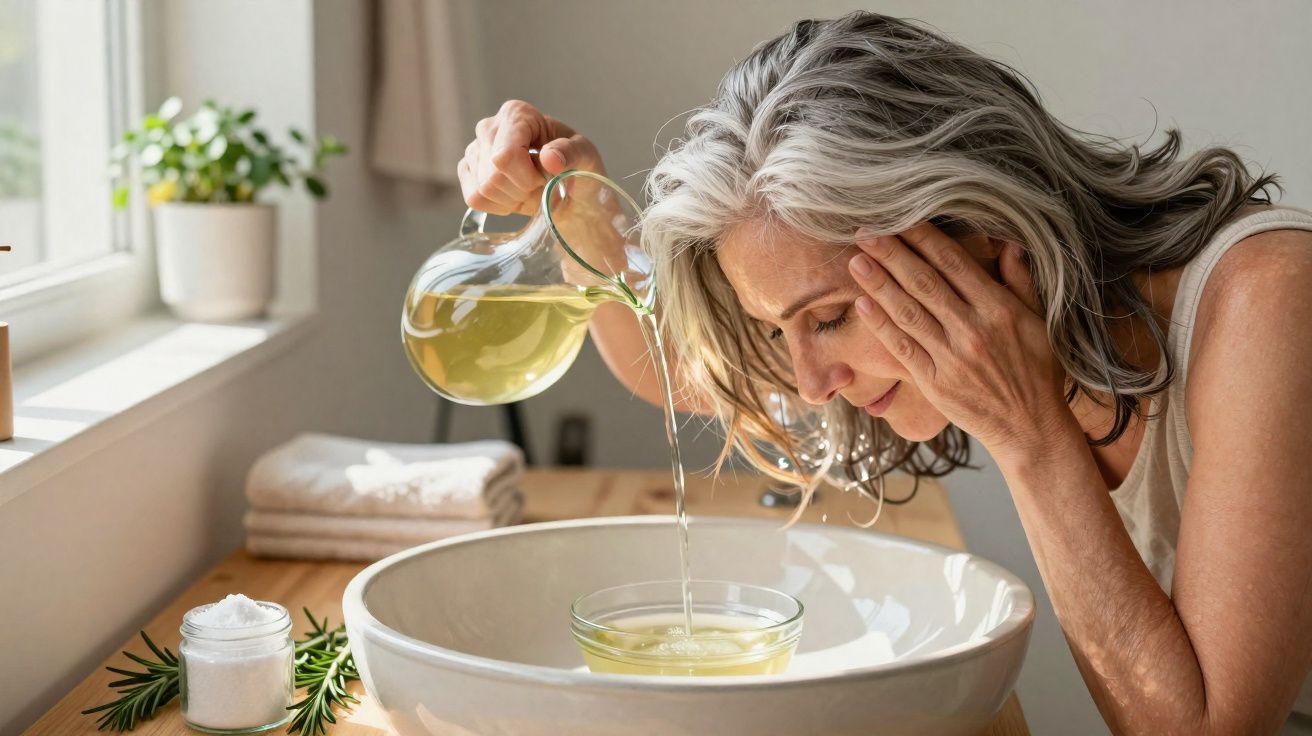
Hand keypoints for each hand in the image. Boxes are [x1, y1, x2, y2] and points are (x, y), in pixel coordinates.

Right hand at [457, 100, 604, 215]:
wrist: (568, 190)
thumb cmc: (577, 167)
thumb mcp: (586, 156)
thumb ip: (572, 153)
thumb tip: (550, 157)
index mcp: (517, 114)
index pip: (505, 156)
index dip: (526, 178)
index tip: (545, 177)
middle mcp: (489, 127)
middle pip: (493, 175)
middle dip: (522, 189)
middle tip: (540, 185)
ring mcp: (474, 149)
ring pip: (484, 189)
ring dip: (512, 198)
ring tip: (528, 189)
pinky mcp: (467, 171)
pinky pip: (475, 199)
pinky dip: (499, 205)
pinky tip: (513, 195)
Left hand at [846, 222, 1073, 458]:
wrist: (1030, 427)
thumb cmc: (1037, 372)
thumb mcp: (1040, 322)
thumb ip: (1021, 282)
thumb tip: (1009, 243)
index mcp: (998, 309)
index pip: (953, 264)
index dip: (923, 238)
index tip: (899, 217)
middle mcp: (972, 329)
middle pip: (924, 282)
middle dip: (892, 253)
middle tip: (864, 231)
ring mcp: (951, 357)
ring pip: (908, 312)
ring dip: (879, 284)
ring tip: (856, 261)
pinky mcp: (935, 383)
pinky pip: (903, 348)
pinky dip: (881, 326)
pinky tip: (862, 305)